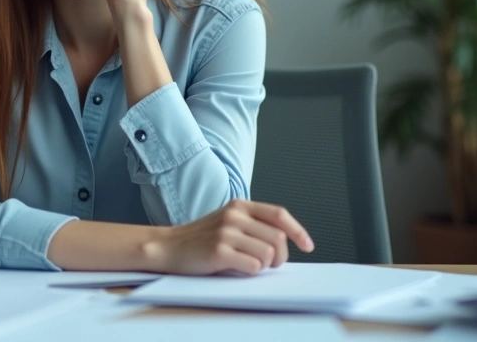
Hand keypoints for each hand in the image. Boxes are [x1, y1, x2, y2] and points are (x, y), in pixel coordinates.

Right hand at [144, 199, 314, 275]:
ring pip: (268, 253)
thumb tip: (286, 242)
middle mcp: (234, 215)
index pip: (279, 215)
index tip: (307, 245)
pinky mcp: (219, 251)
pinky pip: (253, 265)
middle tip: (270, 264)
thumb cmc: (201, 238)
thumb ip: (253, 225)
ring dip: (264, 265)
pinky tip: (236, 268)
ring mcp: (226, 232)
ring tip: (249, 264)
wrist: (168, 246)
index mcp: (239, 205)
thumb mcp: (228, 222)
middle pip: (278, 238)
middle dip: (280, 256)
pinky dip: (250, 271)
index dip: (298, 230)